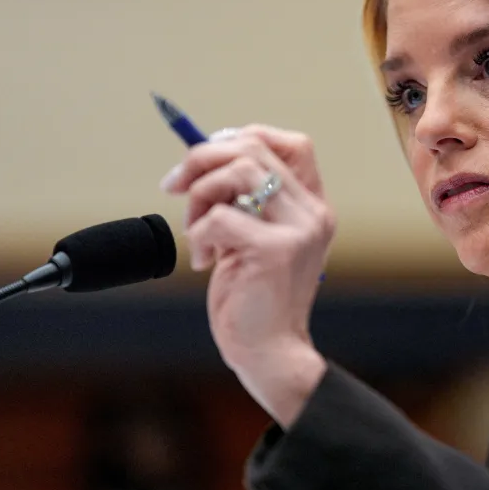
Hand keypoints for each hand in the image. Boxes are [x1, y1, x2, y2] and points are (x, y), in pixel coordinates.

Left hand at [160, 125, 335, 425]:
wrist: (269, 352)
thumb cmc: (254, 297)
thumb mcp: (252, 238)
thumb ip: (244, 200)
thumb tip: (201, 156)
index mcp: (313, 206)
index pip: (293, 144)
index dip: (246, 137)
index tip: (208, 160)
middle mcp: (314, 212)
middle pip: (253, 149)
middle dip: (201, 160)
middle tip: (174, 187)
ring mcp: (299, 230)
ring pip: (236, 174)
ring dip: (198, 198)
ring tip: (195, 232)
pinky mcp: (276, 250)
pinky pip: (220, 217)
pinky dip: (198, 235)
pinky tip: (203, 262)